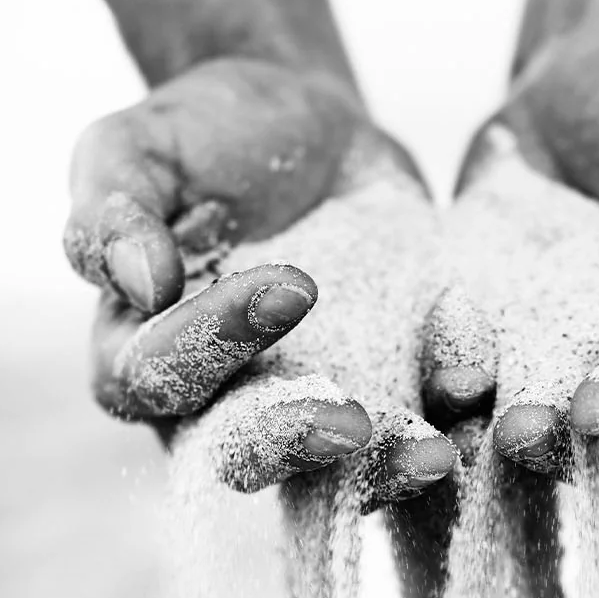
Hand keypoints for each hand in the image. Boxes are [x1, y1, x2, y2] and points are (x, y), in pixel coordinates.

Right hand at [63, 56, 432, 484]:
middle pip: (242, 457)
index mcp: (139, 357)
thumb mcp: (137, 149)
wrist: (302, 123)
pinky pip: (411, 437)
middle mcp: (216, 412)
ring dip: (382, 474)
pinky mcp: (382, 404)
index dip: (217, 343)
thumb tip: (139, 285)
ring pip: (332, 474)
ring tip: (434, 458)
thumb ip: (113, 211)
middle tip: (350, 425)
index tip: (291, 285)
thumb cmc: (199, 139)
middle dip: (295, 444)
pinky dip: (449, 429)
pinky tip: (486, 411)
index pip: (160, 376)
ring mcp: (304, 418)